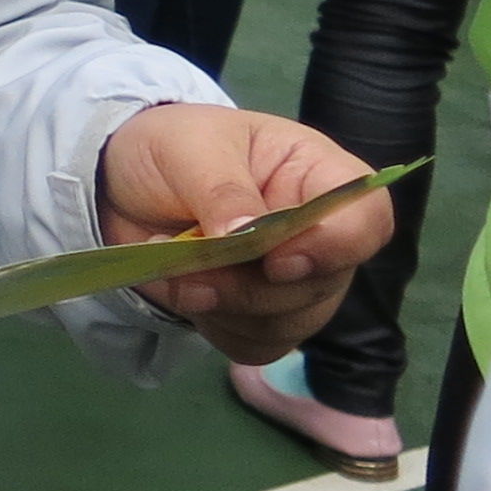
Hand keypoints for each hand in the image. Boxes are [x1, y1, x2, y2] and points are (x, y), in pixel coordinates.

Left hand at [98, 104, 394, 363]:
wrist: (123, 185)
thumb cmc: (172, 148)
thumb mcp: (188, 146)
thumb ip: (221, 186)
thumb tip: (246, 233)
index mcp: (320, 175)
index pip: (367, 219)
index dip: (336, 247)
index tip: (276, 259)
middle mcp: (322, 235)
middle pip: (324, 283)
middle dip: (252, 285)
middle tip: (191, 265)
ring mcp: (299, 282)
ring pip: (290, 322)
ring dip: (227, 307)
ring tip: (177, 274)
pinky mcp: (264, 316)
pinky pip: (257, 344)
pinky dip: (217, 327)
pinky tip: (187, 293)